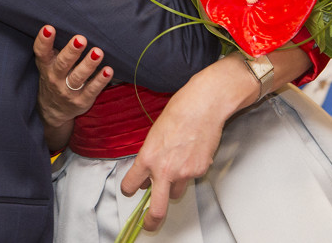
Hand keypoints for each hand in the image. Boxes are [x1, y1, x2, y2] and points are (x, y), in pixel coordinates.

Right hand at [33, 25, 112, 149]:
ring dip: (89, 64)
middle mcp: (55, 78)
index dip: (44, 40)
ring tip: (98, 52)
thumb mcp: (48, 63)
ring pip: (78, 77)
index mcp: (46, 65)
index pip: (42, 52)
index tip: (48, 27)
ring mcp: (68, 91)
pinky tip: (108, 70)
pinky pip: (92, 90)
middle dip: (72, 51)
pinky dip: (100, 80)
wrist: (53, 109)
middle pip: (63, 64)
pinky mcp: (82, 100)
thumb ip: (54, 46)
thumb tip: (70, 20)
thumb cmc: (54, 76)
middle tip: (81, 39)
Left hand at [118, 59, 241, 230]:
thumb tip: (149, 172)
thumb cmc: (179, 112)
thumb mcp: (154, 134)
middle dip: (152, 221)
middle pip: (157, 208)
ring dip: (173, 188)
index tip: (129, 191)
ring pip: (176, 193)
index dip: (128, 189)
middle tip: (149, 225)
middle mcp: (164, 169)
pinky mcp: (200, 171)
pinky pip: (191, 179)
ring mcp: (184, 173)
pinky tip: (190, 154)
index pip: (131, 183)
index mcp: (148, 157)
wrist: (203, 106)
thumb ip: (150, 155)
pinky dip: (189, 172)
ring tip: (175, 169)